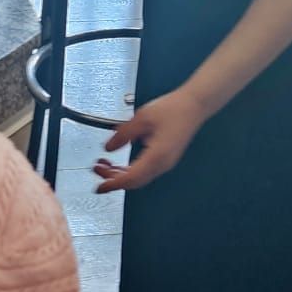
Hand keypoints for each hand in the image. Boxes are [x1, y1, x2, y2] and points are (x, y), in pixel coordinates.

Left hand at [94, 87, 208, 194]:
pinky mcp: (166, 158)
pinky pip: (145, 170)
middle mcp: (163, 163)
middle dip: (113, 178)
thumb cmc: (174, 109)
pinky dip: (130, 169)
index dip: (112, 184)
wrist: (193, 105)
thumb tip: (109, 147)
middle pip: (134, 181)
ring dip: (121, 174)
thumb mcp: (141, 119)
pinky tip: (121, 161)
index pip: (130, 178)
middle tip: (98, 169)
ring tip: (106, 164)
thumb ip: (122, 135)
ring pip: (139, 177)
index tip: (100, 187)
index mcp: (157, 156)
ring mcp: (166, 162)